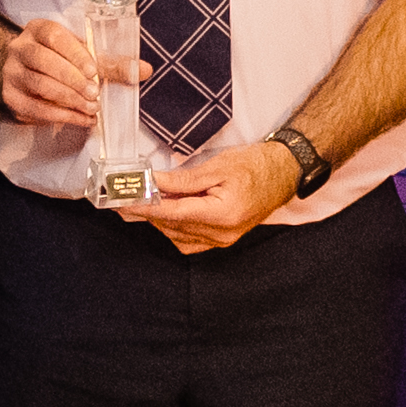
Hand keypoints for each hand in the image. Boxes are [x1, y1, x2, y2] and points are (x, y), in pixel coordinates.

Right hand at [0, 15, 106, 130]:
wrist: (28, 74)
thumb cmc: (59, 61)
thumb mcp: (82, 55)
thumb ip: (109, 63)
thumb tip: (139, 70)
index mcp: (38, 29)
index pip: (54, 36)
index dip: (75, 54)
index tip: (93, 71)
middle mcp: (20, 48)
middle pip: (42, 60)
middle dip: (72, 79)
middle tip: (94, 93)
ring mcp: (12, 73)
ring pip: (39, 85)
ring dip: (69, 99)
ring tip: (91, 107)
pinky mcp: (11, 97)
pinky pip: (35, 108)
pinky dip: (62, 116)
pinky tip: (81, 118)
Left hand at [138, 138, 298, 252]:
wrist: (284, 173)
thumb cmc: (256, 165)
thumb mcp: (217, 167)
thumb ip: (182, 180)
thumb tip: (152, 183)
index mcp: (223, 215)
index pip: (172, 214)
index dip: (144, 208)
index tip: (121, 202)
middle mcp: (222, 234)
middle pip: (172, 226)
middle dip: (148, 210)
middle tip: (127, 194)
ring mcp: (223, 240)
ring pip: (177, 235)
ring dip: (160, 217)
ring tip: (149, 197)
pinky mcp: (222, 240)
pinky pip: (188, 240)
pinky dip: (174, 226)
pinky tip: (170, 209)